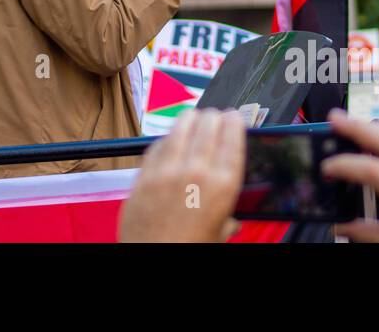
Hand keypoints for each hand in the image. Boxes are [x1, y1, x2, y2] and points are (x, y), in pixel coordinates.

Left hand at [119, 109, 244, 242]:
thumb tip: (231, 221)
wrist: (154, 261)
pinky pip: (156, 146)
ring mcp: (167, 171)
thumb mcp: (219, 234)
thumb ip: (226, 219)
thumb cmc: (188, 249)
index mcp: (222, 187)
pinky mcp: (144, 175)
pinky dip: (165, 139)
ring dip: (188, 119)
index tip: (234, 116)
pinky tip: (168, 139)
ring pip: (179, 129)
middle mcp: (196, 173)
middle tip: (214, 116)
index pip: (232, 139)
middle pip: (207, 127)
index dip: (234, 122)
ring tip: (192, 117)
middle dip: (212, 117)